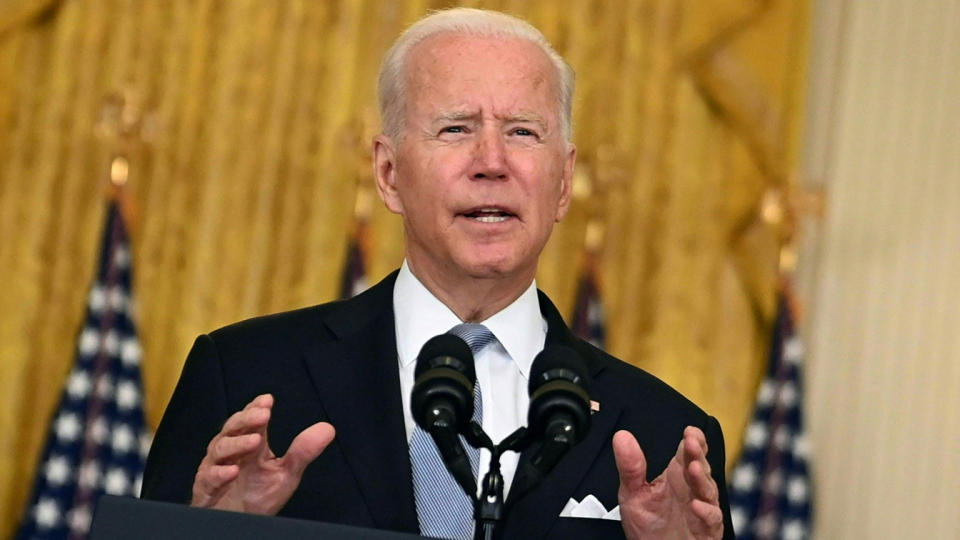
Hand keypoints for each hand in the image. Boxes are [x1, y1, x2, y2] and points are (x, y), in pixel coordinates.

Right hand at [191, 394, 335, 513]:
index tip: (268, 400)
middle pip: (233, 428)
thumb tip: (328, 428)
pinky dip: (219, 473)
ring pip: (220, 449)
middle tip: (263, 414)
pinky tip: (232, 472)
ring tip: (255, 441)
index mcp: (250, 444)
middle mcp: (230, 452)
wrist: (239, 524)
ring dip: (236, 444)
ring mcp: (215, 468)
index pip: (251, 420)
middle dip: (247, 419)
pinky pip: (209, 478)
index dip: (256, 408)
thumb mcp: (286, 473)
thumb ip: (303, 451)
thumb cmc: (258, 496)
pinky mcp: (205, 488)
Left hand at [614, 427, 722, 539]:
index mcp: (676, 475)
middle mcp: (692, 488)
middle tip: (691, 442)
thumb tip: (622, 436)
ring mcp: (702, 508)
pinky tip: (696, 505)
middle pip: (700, 466)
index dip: (694, 440)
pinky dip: (706, 512)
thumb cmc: (647, 524)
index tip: (689, 432)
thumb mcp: (632, 493)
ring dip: (701, 479)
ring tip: (692, 469)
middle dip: (696, 454)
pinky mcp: (706, 530)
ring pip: (707, 490)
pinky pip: (711, 519)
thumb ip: (630, 467)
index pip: (689, 452)